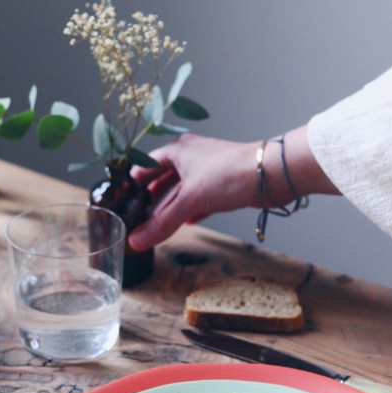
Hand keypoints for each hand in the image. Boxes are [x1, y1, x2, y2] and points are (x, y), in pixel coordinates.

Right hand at [129, 134, 258, 250]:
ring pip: (182, 189)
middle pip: (163, 177)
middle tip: (137, 214)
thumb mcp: (189, 200)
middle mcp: (191, 157)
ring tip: (157, 222)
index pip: (146, 164)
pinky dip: (192, 210)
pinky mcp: (222, 185)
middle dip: (151, 196)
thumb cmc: (229, 174)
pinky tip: (187, 222)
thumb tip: (137, 241)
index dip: (133, 182)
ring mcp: (207, 170)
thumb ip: (162, 222)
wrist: (269, 175)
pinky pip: (200, 199)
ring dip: (171, 205)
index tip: (122, 199)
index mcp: (178, 150)